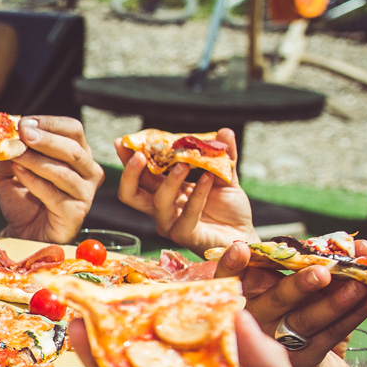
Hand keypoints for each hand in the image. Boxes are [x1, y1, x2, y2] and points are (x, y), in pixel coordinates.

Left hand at [0, 116, 101, 242]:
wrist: (23, 231)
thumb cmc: (24, 198)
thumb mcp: (11, 169)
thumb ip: (10, 152)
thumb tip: (6, 137)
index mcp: (77, 154)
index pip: (72, 130)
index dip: (50, 123)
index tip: (25, 122)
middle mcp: (87, 171)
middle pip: (73, 149)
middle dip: (45, 139)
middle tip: (23, 134)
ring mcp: (85, 194)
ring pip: (64, 172)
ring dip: (37, 160)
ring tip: (16, 154)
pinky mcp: (76, 214)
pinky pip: (55, 195)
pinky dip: (35, 181)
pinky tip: (19, 173)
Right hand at [116, 128, 253, 251]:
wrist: (242, 233)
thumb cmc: (228, 208)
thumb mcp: (225, 176)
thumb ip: (223, 155)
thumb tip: (225, 131)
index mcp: (164, 191)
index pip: (139, 175)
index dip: (127, 159)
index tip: (123, 141)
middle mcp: (161, 207)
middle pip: (131, 193)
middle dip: (130, 172)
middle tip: (139, 154)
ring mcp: (171, 223)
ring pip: (157, 202)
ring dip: (169, 181)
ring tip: (183, 164)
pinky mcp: (186, 236)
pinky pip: (187, 215)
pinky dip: (197, 195)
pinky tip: (208, 179)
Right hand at [214, 242, 366, 366]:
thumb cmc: (301, 316)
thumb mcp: (298, 289)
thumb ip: (319, 265)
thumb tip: (357, 244)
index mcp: (250, 296)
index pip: (233, 278)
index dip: (234, 265)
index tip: (242, 247)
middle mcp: (259, 320)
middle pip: (276, 299)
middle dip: (300, 284)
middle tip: (322, 272)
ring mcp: (281, 341)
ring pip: (307, 319)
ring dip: (336, 301)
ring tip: (358, 285)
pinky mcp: (306, 358)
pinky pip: (333, 333)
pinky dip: (355, 313)